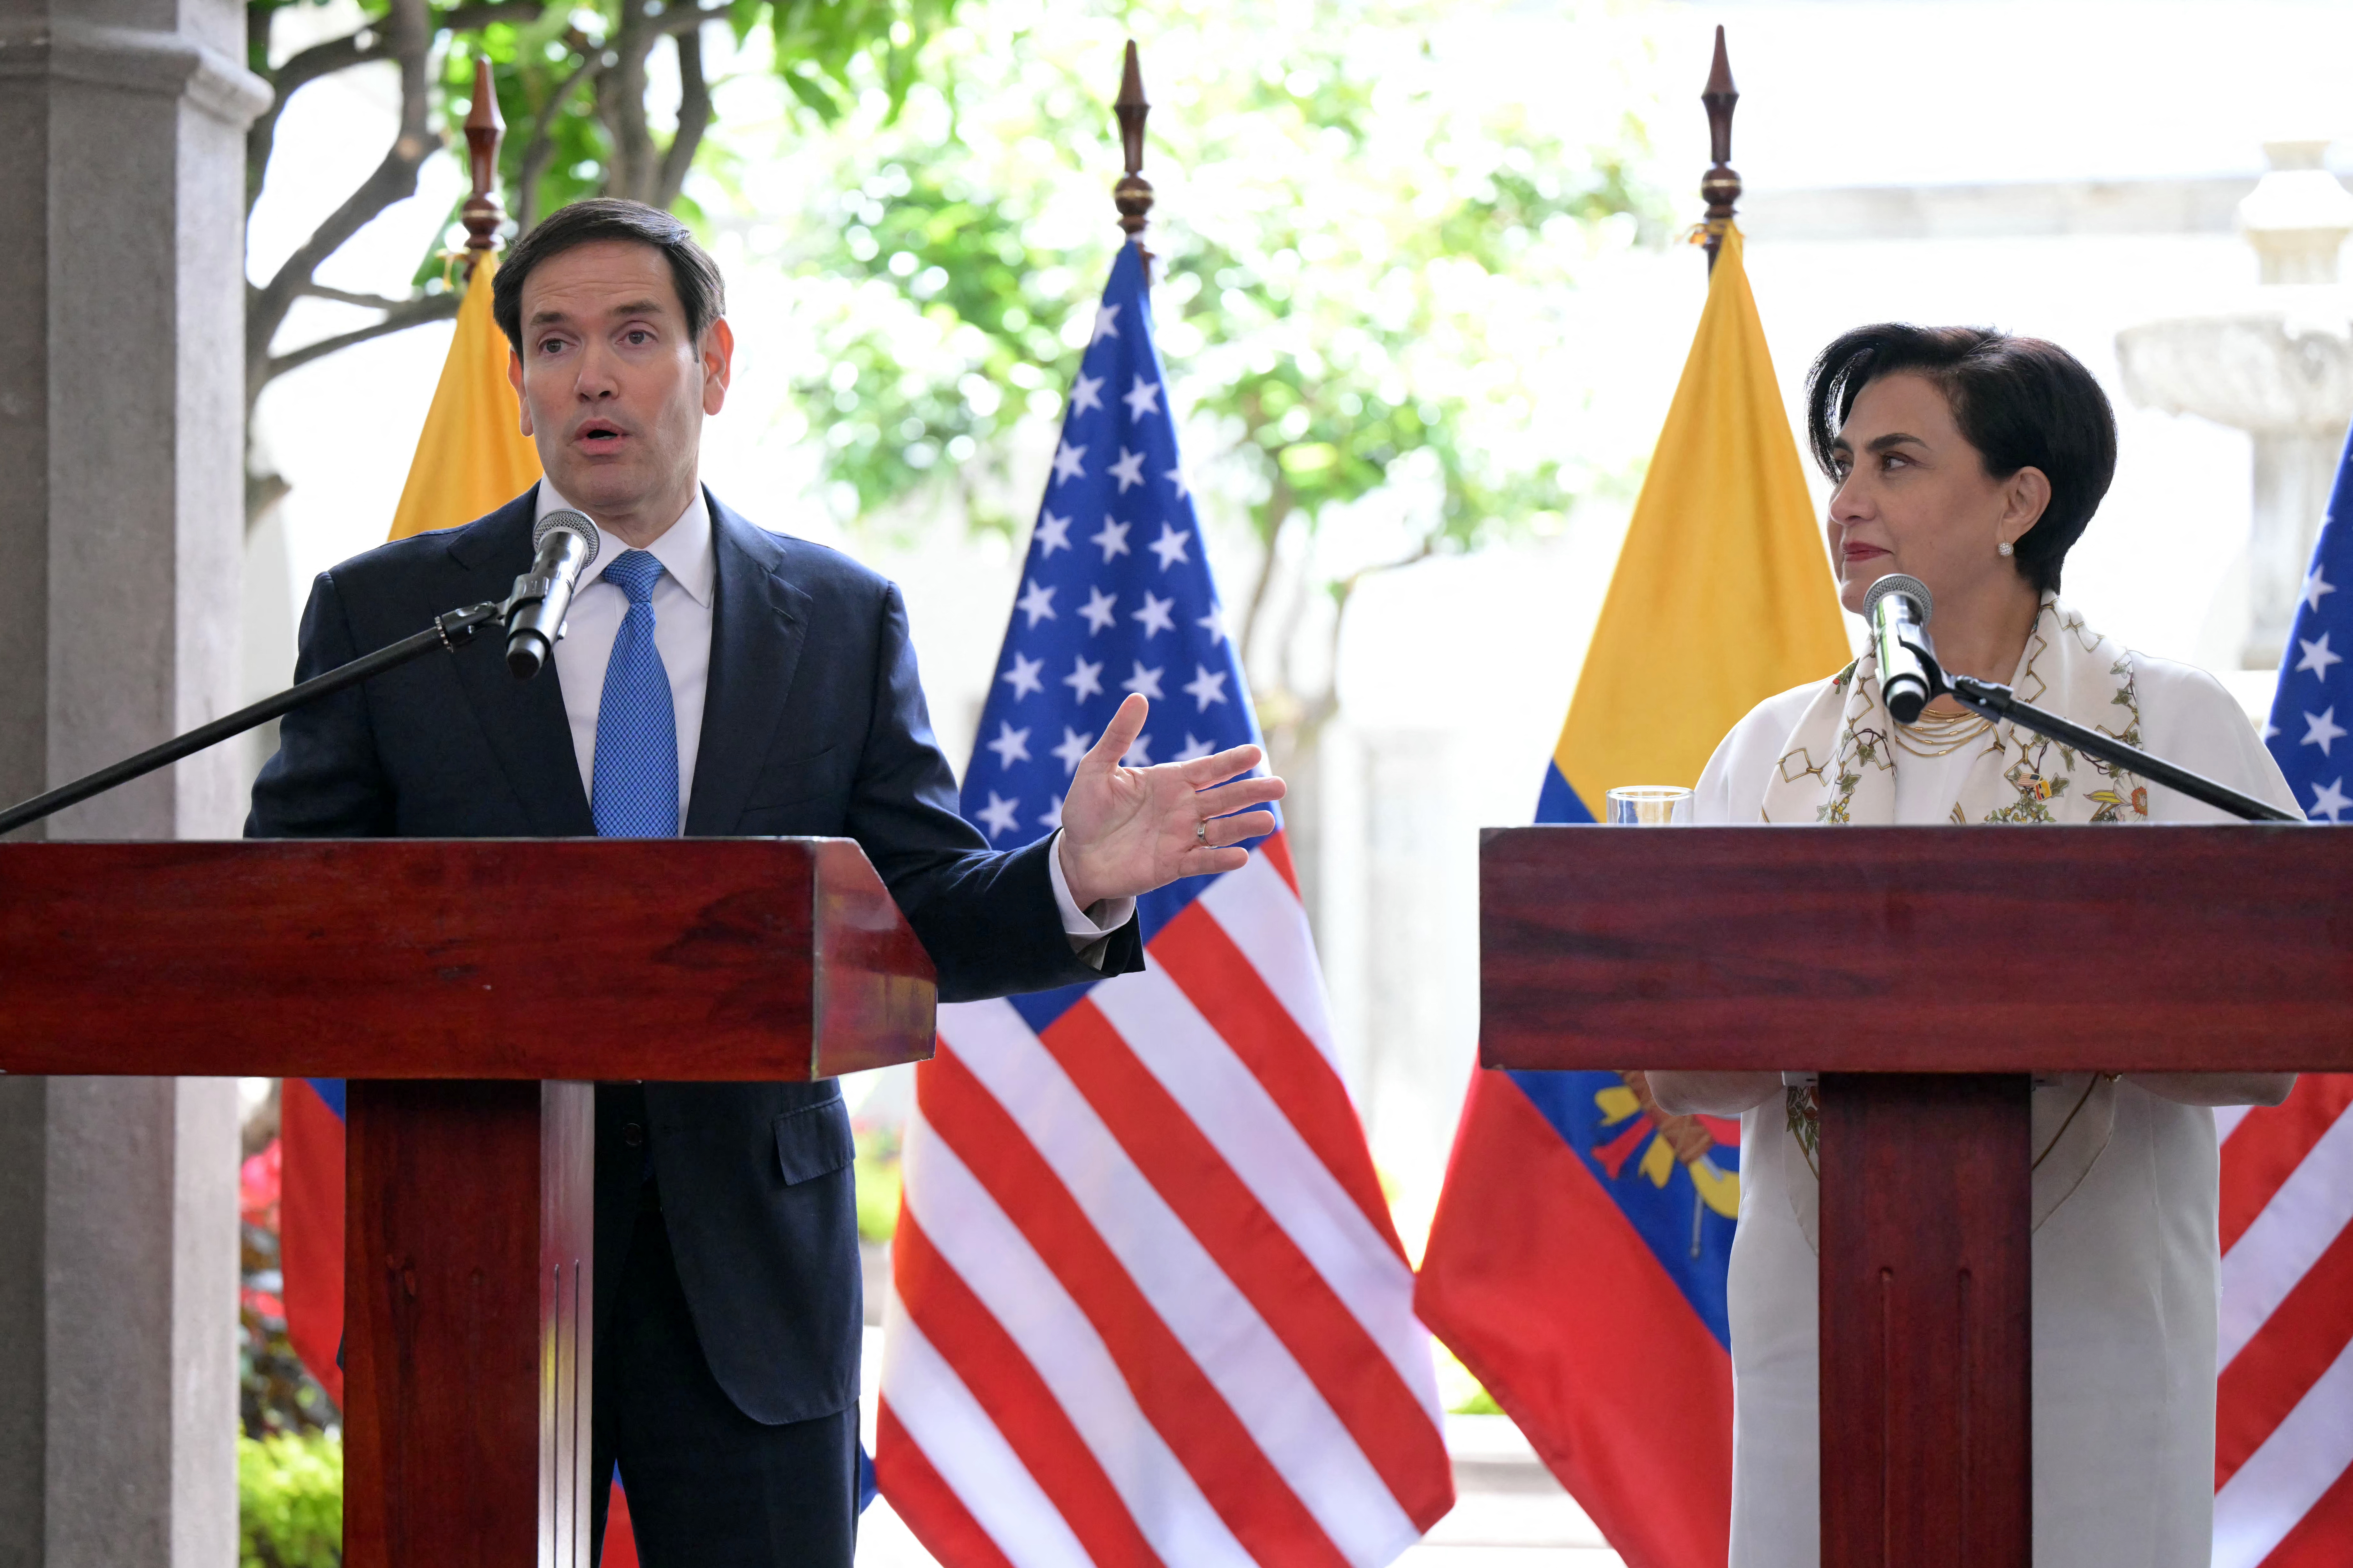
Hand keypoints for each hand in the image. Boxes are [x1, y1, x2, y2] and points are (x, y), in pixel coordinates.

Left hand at [1056, 693, 1284, 908]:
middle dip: (1251, 791)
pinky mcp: (1173, 866)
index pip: (1209, 768)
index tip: (1255, 753)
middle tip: (1279, 786)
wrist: (1074, 855)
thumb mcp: (1097, 767)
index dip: (1232, 761)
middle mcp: (1183, 808)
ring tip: (1268, 820)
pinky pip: (1202, 861)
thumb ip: (1119, 735)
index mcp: (1171, 781)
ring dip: (1244, 826)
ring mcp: (1181, 837)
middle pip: (1225, 797)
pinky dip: (1220, 860)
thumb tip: (1138, 696)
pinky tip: (1240, 857)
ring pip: (1221, 829)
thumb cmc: (1086, 809)